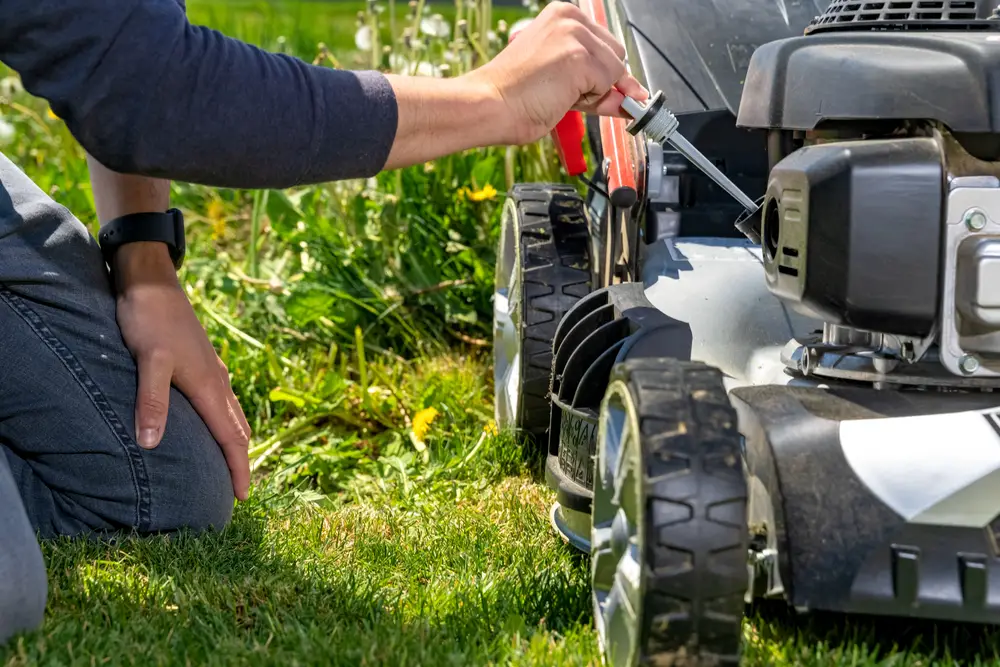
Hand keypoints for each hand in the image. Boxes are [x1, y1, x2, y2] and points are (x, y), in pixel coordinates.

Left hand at [112, 242, 251, 500]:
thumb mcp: (147, 362)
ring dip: (235, 439)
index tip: (242, 499)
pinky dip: (224, 418)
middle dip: (241, 460)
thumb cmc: (149, 320)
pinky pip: (222, 399)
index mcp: (209, 386)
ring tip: (231, 459)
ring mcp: (211, 369)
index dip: (238, 470)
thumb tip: (151, 445)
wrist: (150, 281)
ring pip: (232, 412)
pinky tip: (212, 416)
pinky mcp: (202, 360)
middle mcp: (217, 380)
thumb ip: (151, 402)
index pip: (231, 438)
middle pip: (238, 428)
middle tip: (238, 489)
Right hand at [466, 1, 648, 144]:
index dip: (603, 73)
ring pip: (616, 71)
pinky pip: (609, 86)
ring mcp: (575, 35)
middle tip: (566, 94)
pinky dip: (592, 100)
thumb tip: (632, 98)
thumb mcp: (564, 83)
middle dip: (601, 82)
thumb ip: (598, 86)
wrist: (490, 105)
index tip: (592, 89)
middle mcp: (570, 18)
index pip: (604, 45)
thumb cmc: (514, 95)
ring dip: (594, 92)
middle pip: (616, 55)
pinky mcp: (579, 57)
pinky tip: (561, 96)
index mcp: (562, 15)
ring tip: (558, 94)